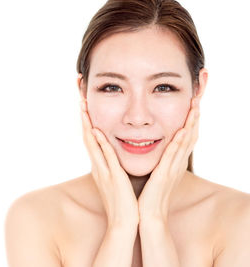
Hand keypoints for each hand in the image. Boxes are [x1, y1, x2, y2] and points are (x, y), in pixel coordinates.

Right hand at [80, 100, 138, 227]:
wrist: (123, 223)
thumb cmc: (122, 203)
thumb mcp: (115, 182)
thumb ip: (113, 168)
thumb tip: (114, 158)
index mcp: (101, 167)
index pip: (92, 141)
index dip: (88, 123)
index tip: (86, 107)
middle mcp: (98, 167)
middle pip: (87, 138)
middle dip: (84, 118)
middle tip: (80, 99)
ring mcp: (103, 172)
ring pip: (92, 144)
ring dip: (88, 125)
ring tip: (84, 108)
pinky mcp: (112, 178)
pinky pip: (106, 157)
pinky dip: (101, 143)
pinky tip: (97, 131)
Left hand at [138, 97, 200, 222]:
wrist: (149, 216)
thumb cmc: (151, 195)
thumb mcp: (158, 174)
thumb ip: (160, 161)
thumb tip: (158, 149)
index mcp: (174, 163)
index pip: (186, 138)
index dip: (190, 121)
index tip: (192, 105)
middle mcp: (177, 164)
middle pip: (190, 137)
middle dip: (194, 118)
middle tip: (197, 100)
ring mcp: (172, 169)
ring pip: (185, 143)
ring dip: (190, 125)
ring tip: (194, 108)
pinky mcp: (164, 175)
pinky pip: (172, 156)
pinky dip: (178, 143)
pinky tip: (180, 131)